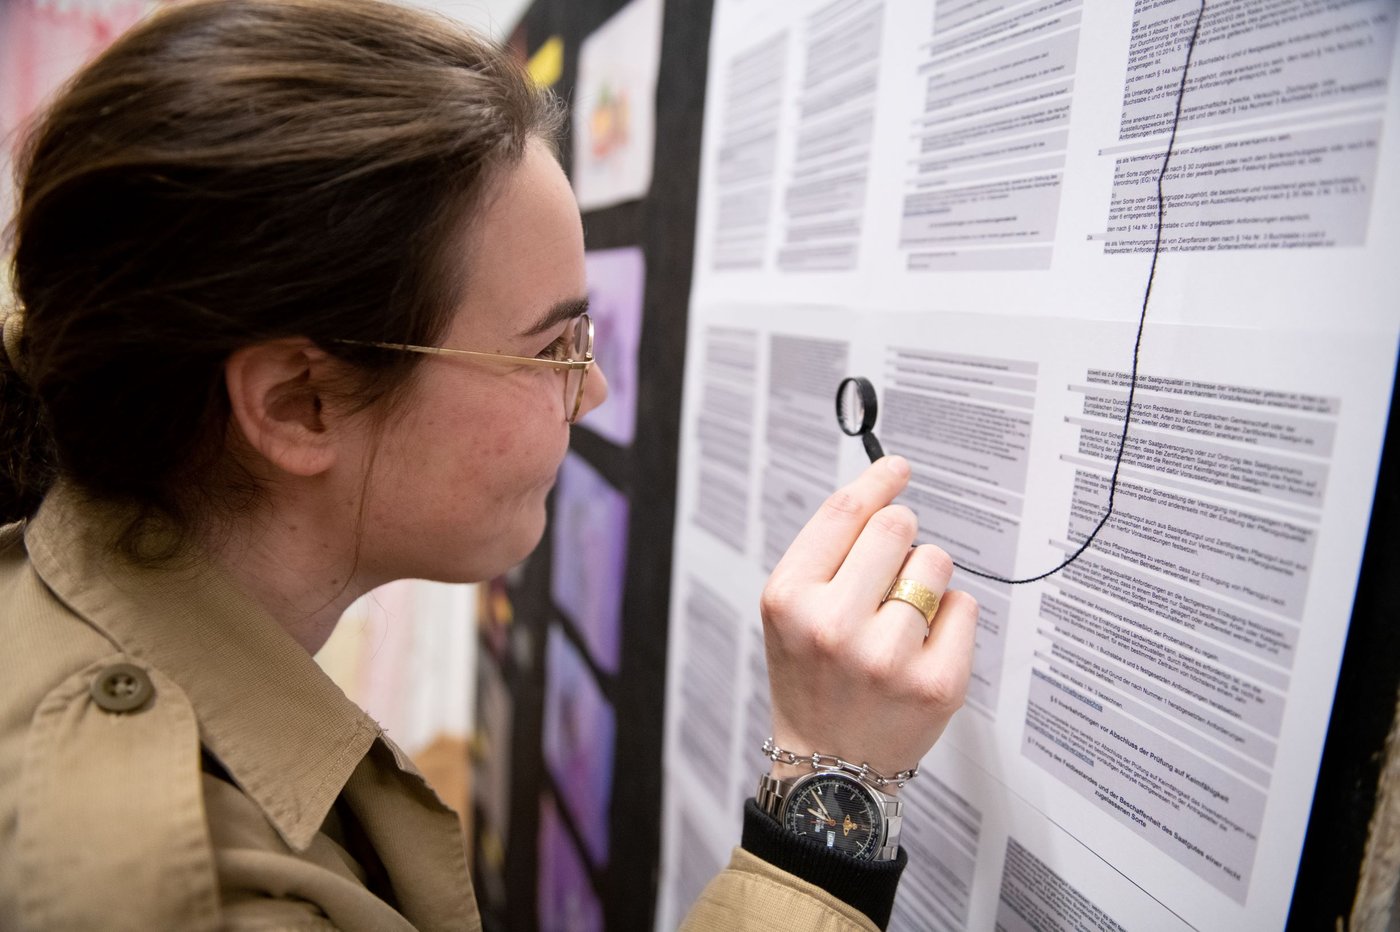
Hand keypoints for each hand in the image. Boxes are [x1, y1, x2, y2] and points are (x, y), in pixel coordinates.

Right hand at [760, 456, 977, 786]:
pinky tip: (922, 648)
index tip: (897, 468)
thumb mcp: (791, 612)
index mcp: (790, 599)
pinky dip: (951, 620)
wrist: (829, 771)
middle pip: (897, 527)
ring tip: (901, 620)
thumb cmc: (812, 681)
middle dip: (901, 539)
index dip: (877, 481)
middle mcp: (833, 625)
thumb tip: (886, 490)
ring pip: (936, 562)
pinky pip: (965, 606)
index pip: (844, 512)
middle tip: (891, 572)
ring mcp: (886, 657)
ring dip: (926, 580)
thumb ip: (828, 553)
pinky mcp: (935, 684)